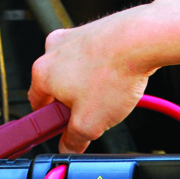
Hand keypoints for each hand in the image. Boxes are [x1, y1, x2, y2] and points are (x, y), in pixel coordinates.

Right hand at [29, 0, 179, 152]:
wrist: (142, 39)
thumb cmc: (113, 71)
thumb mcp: (89, 123)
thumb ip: (73, 140)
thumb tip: (68, 147)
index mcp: (42, 72)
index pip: (36, 105)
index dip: (50, 123)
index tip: (62, 131)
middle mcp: (54, 50)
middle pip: (57, 88)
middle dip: (73, 105)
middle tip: (92, 116)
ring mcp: (75, 37)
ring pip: (77, 73)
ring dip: (90, 88)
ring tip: (110, 97)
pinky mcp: (96, 31)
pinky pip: (95, 59)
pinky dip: (104, 71)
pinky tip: (118, 79)